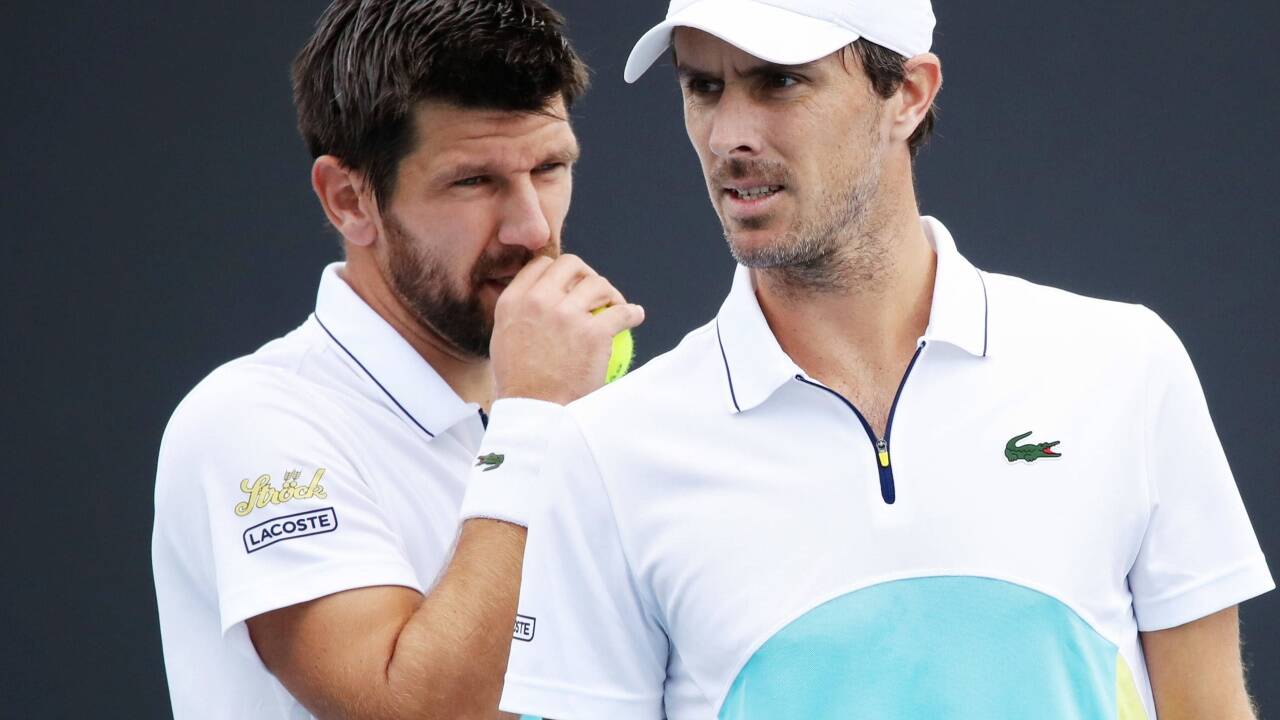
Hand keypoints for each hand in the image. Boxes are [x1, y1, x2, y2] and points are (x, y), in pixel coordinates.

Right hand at [490, 254, 643, 404]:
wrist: (535, 411)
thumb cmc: (519, 384)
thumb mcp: (504, 340)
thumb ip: (520, 314)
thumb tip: (536, 299)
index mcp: (514, 301)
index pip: (540, 265)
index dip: (558, 271)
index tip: (569, 284)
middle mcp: (539, 300)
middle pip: (571, 265)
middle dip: (587, 273)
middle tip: (595, 292)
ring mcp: (567, 315)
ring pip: (599, 284)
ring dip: (611, 293)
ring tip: (615, 307)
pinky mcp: (593, 333)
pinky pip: (622, 313)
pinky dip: (632, 313)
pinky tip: (636, 317)